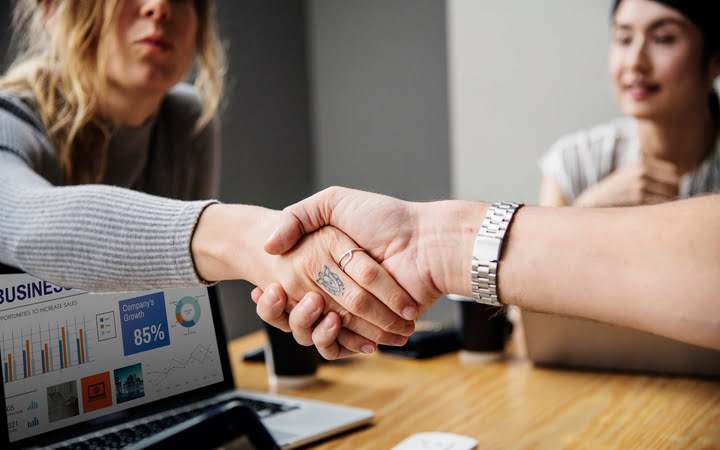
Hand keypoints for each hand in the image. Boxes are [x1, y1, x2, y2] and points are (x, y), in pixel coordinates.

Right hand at [191, 204, 417, 350]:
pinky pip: (340, 345)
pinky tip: (326, 321)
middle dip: (281, 309)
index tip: (263, 287)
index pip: (287, 286)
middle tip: (275, 293)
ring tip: (308, 303)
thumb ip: (298, 216)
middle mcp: (334, 289)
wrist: (426, 242)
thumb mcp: (333, 202)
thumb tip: (268, 244)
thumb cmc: (384, 218)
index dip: (271, 293)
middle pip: (295, 312)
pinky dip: (329, 339)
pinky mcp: (368, 330)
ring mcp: (351, 311)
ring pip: (312, 331)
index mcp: (323, 264)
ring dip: (302, 323)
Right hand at [575, 158, 678, 206]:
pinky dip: (662, 210)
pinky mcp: (638, 198)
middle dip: (674, 194)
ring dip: (668, 204)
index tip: (668, 192)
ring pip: (670, 194)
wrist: (595, 201)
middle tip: (665, 203)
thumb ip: (650, 173)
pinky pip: (662, 204)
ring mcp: (640, 184)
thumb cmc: (616, 191)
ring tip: (658, 210)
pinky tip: (652, 213)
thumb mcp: (629, 174)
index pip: (673, 171)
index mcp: (642, 163)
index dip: (674, 183)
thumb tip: (677, 179)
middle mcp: (642, 171)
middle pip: (674, 183)